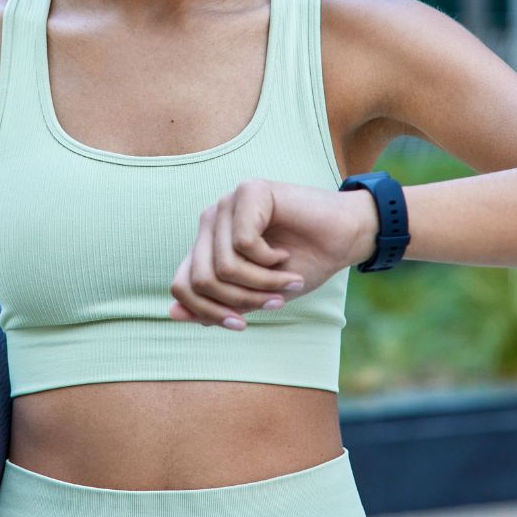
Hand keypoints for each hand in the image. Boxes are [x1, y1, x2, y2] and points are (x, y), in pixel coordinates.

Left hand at [168, 179, 378, 328]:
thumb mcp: (256, 295)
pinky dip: (269, 261)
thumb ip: (217, 304)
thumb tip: (172, 314)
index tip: (242, 325)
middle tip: (274, 302)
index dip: (208, 312)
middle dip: (241, 300)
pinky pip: (244, 243)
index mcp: (207, 244)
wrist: (345, 240)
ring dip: (260, 284)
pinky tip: (285, 253)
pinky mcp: (248, 191)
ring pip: (222, 266)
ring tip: (286, 280)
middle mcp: (211, 221)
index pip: (182, 285)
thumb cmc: (302, 265)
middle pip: (201, 279)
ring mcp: (227, 203)